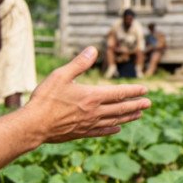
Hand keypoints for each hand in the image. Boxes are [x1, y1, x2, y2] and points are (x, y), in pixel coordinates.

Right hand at [26, 47, 149, 142]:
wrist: (33, 126)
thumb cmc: (45, 99)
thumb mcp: (60, 75)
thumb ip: (79, 63)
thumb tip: (93, 50)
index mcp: (92, 96)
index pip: (119, 93)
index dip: (133, 91)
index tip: (145, 90)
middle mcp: (94, 111)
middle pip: (121, 108)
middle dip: (136, 104)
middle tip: (148, 103)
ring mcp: (89, 124)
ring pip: (114, 120)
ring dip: (128, 116)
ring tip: (139, 114)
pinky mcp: (81, 133)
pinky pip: (102, 131)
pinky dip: (112, 129)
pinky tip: (117, 128)